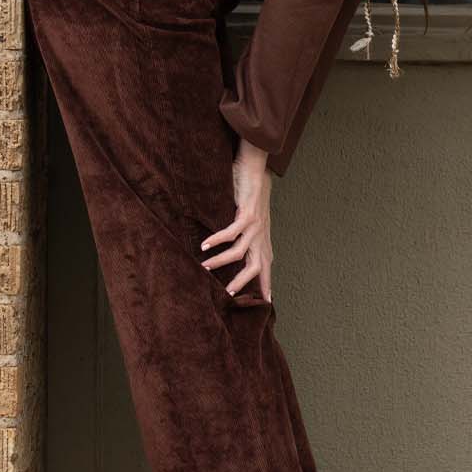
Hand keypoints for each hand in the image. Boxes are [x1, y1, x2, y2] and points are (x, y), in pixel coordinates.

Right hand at [199, 139, 272, 301]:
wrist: (256, 170)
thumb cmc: (251, 195)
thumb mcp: (251, 220)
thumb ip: (245, 235)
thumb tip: (232, 248)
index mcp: (263, 240)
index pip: (266, 268)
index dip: (267, 284)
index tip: (265, 301)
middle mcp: (261, 236)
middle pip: (256, 268)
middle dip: (242, 283)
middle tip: (226, 294)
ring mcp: (256, 226)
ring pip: (239, 253)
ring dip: (221, 261)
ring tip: (205, 267)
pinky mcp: (247, 214)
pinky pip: (231, 233)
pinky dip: (217, 240)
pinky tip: (205, 245)